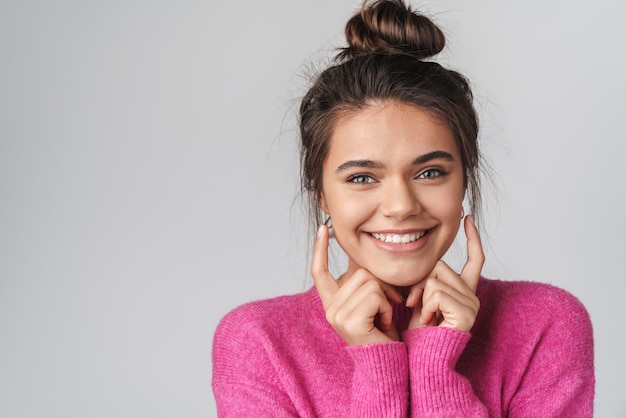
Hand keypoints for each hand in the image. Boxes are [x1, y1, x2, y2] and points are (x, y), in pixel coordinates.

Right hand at [312, 224, 402, 345]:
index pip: (319, 272)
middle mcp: (329, 308)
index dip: (320, 249)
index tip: (323, 228)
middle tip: (385, 307)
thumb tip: (359, 256)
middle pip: (358, 271)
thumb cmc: (384, 334)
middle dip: (380, 284)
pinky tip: (383, 323)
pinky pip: (375, 294)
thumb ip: (363, 282)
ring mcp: (337, 315)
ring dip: (385, 297)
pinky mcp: (350, 320)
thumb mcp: (371, 302)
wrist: (389, 364)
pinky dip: (386, 307)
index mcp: (331, 303)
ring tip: (383, 316)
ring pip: (369, 280)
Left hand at [406, 215, 483, 331]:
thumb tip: (415, 253)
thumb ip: (423, 279)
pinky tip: (427, 322)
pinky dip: (425, 306)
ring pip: (435, 277)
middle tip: (412, 303)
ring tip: (422, 316)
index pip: (474, 259)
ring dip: (420, 296)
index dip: (472, 238)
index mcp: (462, 290)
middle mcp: (471, 295)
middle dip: (419, 280)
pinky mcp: (466, 313)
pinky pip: (437, 293)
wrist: (420, 359)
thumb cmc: (416, 333)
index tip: (467, 218)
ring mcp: (471, 303)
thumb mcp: (417, 298)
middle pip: (440, 264)